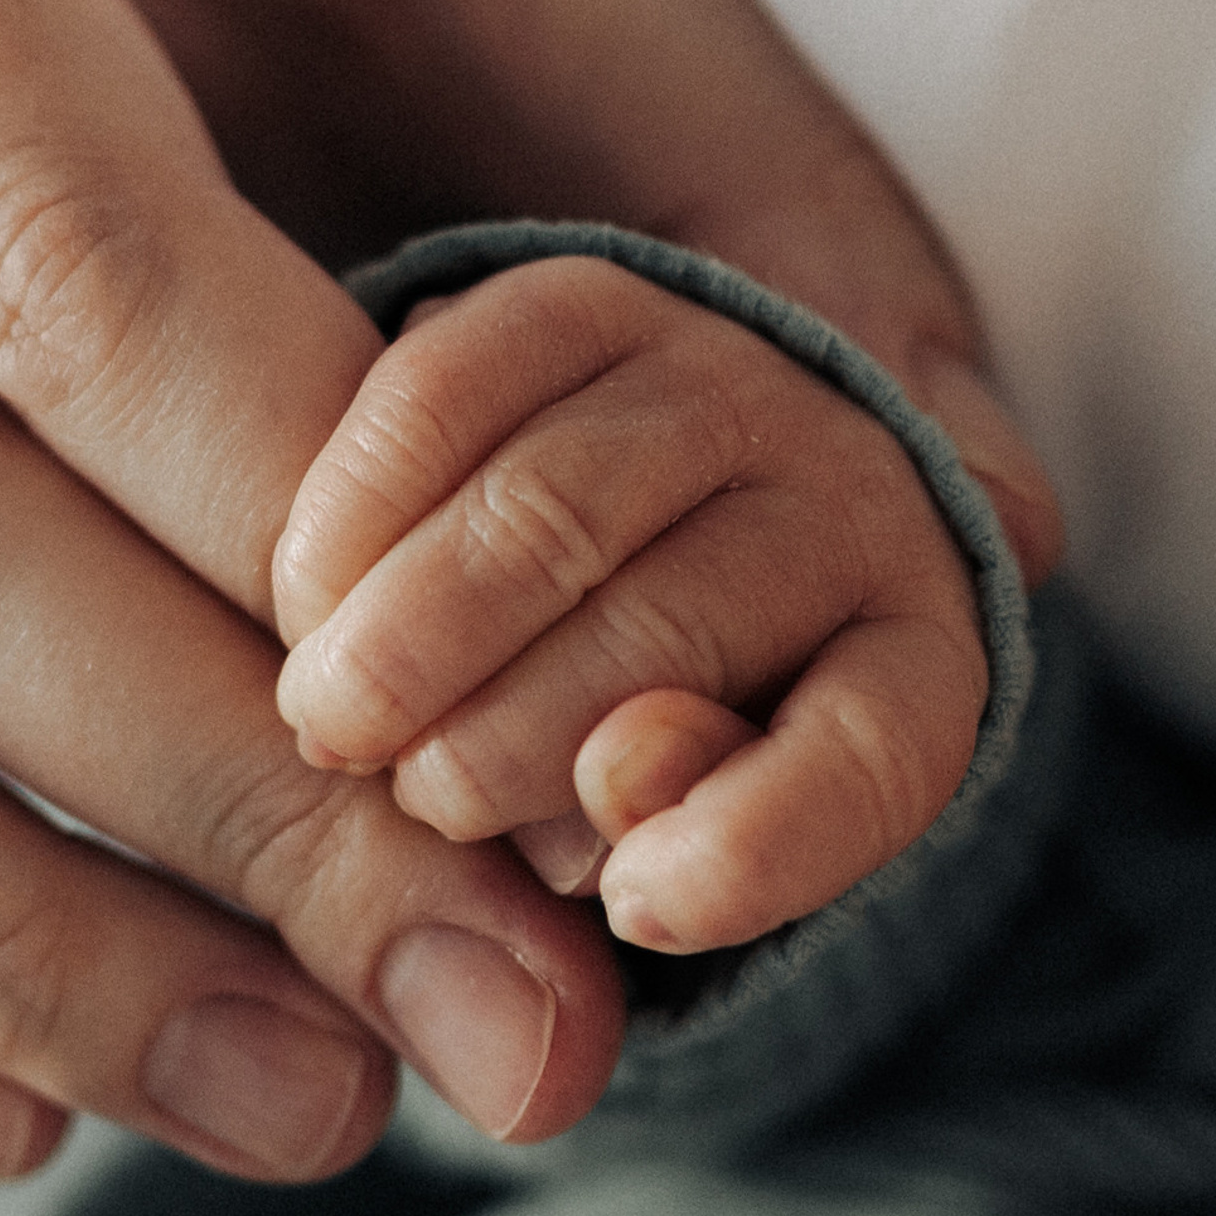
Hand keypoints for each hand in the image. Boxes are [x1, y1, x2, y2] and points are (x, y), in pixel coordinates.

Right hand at [271, 256, 992, 951]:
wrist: (651, 533)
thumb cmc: (667, 742)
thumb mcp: (695, 832)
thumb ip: (683, 840)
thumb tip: (624, 816)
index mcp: (911, 664)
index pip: (871, 754)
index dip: (757, 839)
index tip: (635, 910)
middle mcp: (848, 497)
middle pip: (675, 629)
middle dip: (514, 745)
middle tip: (410, 810)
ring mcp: (719, 381)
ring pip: (553, 511)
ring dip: (418, 633)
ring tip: (330, 722)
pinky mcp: (586, 306)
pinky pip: (459, 388)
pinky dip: (364, 500)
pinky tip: (304, 592)